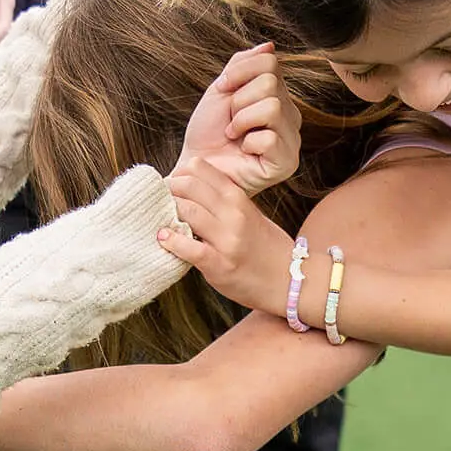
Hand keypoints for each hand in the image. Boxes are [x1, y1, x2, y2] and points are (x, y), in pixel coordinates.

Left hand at [162, 160, 296, 316]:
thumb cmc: (266, 248)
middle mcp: (233, 214)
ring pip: (187, 211)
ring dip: (168, 213)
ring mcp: (226, 239)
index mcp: (239, 198)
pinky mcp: (218, 264)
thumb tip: (190, 191)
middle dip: (170, 191)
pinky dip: (171, 240)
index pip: (201, 170)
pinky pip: (188, 247)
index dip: (179, 174)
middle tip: (161, 201)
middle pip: (189, 187)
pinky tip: (163, 238)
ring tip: (162, 218)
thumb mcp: (250, 214)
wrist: (288, 281)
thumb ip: (225, 202)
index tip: (172, 184)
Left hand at [176, 44, 299, 195]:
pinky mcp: (286, 163)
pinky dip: (248, 143)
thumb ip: (244, 64)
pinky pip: (270, 138)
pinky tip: (244, 152)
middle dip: (239, 101)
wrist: (196, 164)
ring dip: (242, 121)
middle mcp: (290, 116)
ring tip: (235, 135)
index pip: (270, 62)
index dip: (239, 73)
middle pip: (270, 84)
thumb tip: (269, 45)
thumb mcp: (222, 89)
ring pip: (272, 107)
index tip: (223, 89)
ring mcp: (292, 140)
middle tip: (231, 122)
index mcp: (278, 95)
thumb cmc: (208, 131)